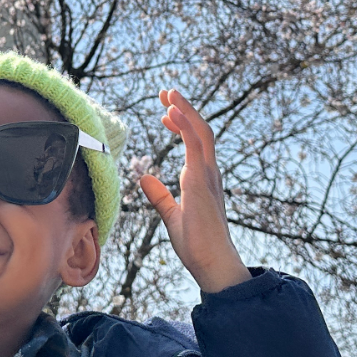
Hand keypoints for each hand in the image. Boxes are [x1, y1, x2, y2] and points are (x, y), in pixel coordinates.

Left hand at [138, 89, 249, 294]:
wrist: (211, 264)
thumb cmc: (196, 244)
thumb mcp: (171, 215)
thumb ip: (159, 196)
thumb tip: (144, 179)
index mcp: (202, 179)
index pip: (195, 143)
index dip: (182, 124)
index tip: (165, 112)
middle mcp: (208, 173)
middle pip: (200, 130)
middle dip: (184, 109)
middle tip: (166, 92)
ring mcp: (208, 176)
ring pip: (200, 132)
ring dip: (185, 110)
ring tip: (169, 94)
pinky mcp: (201, 182)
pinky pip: (195, 146)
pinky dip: (185, 126)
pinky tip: (172, 112)